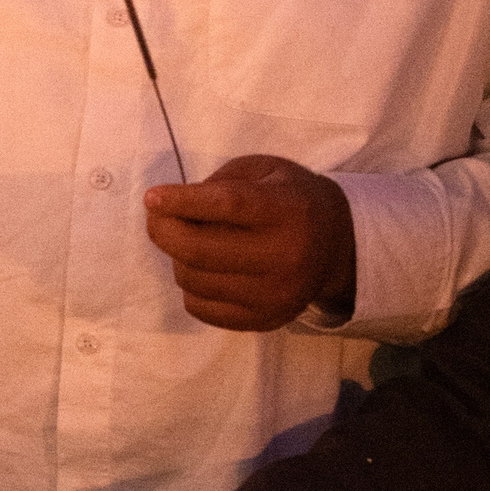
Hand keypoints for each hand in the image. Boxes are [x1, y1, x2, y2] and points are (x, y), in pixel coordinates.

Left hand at [144, 155, 355, 331]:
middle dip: (163, 231)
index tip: (151, 198)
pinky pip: (200, 308)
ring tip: (190, 241)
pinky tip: (204, 269)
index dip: (183, 202)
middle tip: (157, 217)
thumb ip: (219, 182)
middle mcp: (284, 256)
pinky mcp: (264, 320)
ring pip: (193, 280)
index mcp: (286, 211)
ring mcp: (275, 295)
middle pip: (199, 250)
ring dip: (177, 258)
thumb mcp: (263, 171)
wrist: (337, 245)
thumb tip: (169, 208)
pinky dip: (190, 286)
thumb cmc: (289, 198)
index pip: (227, 206)